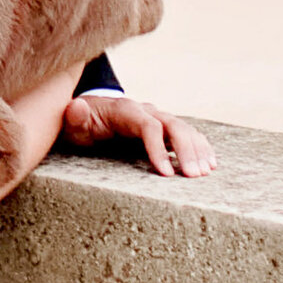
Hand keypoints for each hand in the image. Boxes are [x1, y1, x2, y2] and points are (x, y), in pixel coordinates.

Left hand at [57, 93, 215, 178]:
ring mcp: (156, 118)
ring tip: (205, 172)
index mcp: (124, 110)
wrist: (88, 113)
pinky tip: (210, 163)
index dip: (159, 148)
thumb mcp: (72, 123)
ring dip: (197, 150)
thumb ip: (73, 117)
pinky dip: (200, 146)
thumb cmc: (80, 124)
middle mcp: (145, 111)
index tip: (166, 173)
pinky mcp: (162, 128)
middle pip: (173, 125)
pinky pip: (186, 134)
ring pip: (183, 129)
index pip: (148, 126)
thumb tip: (77, 107)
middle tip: (194, 176)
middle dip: (186, 150)